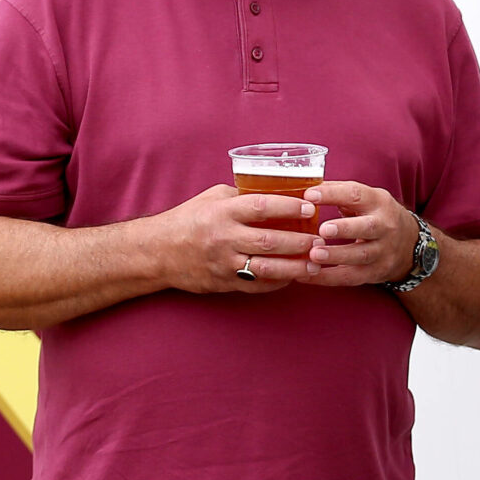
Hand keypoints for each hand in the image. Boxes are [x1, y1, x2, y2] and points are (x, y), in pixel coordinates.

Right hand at [157, 184, 319, 293]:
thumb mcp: (213, 198)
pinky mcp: (224, 282)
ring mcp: (224, 263)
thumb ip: (242, 197)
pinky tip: (292, 277)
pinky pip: (256, 286)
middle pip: (269, 240)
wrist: (158, 251)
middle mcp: (224, 237)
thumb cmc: (189, 219)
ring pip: (266, 268)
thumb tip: (276, 193)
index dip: (289, 208)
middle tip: (321, 241)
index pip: (262, 207)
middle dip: (300, 242)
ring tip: (315, 264)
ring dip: (294, 267)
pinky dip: (276, 282)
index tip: (310, 208)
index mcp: (223, 212)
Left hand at [296, 181, 417, 287]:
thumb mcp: (366, 199)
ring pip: (361, 255)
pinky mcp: (376, 272)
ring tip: (313, 255)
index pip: (356, 194)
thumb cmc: (376, 216)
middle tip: (323, 229)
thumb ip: (340, 192)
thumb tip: (308, 187)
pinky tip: (308, 274)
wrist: (409, 245)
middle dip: (344, 229)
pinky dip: (328, 278)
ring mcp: (383, 251)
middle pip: (366, 227)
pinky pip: (351, 277)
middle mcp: (384, 226)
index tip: (310, 194)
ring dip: (336, 256)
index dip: (333, 194)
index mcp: (378, 202)